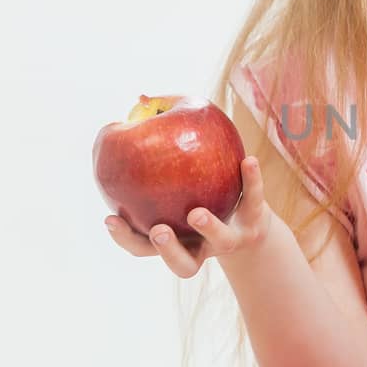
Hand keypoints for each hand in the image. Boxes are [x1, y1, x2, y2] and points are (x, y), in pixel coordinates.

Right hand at [103, 156, 271, 278]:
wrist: (249, 222)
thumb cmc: (200, 193)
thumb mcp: (175, 175)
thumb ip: (155, 145)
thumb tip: (141, 102)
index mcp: (174, 241)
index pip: (143, 247)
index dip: (126, 238)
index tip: (110, 219)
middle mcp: (201, 247)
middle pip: (183, 264)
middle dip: (167, 249)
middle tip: (158, 230)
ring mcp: (231, 238)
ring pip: (220, 242)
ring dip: (209, 229)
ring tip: (197, 213)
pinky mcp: (256, 220)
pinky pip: (254, 199)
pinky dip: (252, 181)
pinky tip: (248, 160)